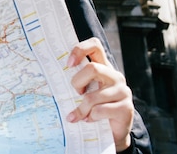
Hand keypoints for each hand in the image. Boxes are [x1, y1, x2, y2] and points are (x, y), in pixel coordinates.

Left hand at [66, 37, 133, 151]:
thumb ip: (77, 80)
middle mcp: (115, 76)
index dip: (80, 50)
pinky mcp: (126, 108)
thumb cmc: (94, 107)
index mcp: (104, 67)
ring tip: (78, 115)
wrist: (113, 131)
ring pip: (92, 96)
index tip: (69, 64)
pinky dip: (90, 117)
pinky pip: (99, 110)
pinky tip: (89, 120)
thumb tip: (50, 73)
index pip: (95, 46)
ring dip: (81, 108)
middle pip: (93, 68)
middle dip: (77, 82)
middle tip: (75, 93)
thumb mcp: (85, 90)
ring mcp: (122, 91)